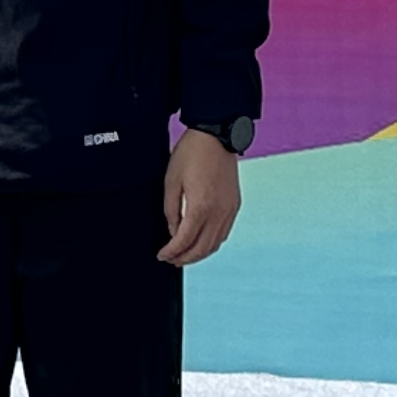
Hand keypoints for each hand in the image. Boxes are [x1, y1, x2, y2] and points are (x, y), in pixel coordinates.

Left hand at [159, 128, 242, 265]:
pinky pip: (224, 233)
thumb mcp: (171, 181)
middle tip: (171, 260)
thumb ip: (171, 210)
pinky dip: (212, 243)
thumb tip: (174, 231)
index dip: (171, 252)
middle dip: (184, 258)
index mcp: (200, 206)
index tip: (162, 255)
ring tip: (184, 255)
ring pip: (215, 244)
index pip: (184, 240)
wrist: (216, 136)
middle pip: (202, 248)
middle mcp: (218, 212)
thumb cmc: (191, 154)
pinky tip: (201, 242)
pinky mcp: (235, 205)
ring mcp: (229, 210)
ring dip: (199, 254)